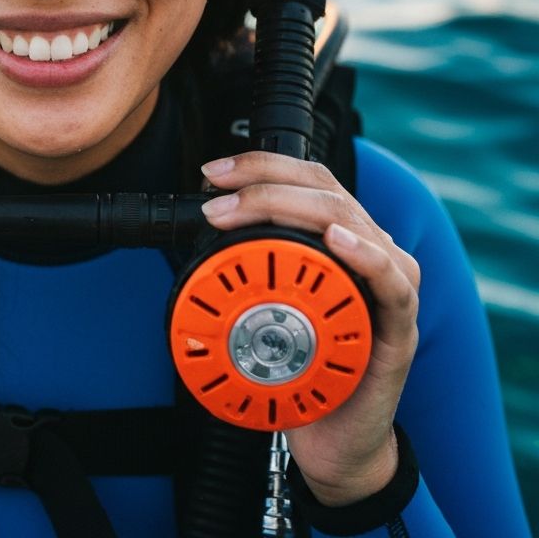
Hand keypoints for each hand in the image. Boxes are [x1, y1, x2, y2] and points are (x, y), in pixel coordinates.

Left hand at [200, 151, 420, 505]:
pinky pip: (390, 281)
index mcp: (341, 236)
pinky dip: (364, 255)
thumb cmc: (304, 363)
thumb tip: (200, 226)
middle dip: (263, 183)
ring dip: (290, 209)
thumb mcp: (269, 300)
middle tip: (215, 201)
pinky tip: (334, 241)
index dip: (261, 165)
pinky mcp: (400, 327)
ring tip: (241, 215)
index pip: (308, 178)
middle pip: (324, 190)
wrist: (333, 435)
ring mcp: (389, 285)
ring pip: (351, 221)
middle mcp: (371, 250)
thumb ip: (251, 261)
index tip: (213, 172)